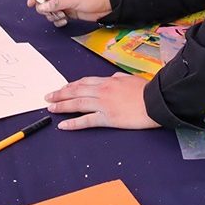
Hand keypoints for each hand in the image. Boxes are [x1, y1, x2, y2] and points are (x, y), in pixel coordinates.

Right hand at [26, 0, 111, 26]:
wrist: (107, 5)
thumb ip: (56, 3)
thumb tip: (41, 7)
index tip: (30, 4)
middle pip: (45, 0)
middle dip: (45, 8)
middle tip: (50, 12)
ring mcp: (66, 2)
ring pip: (51, 10)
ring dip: (52, 15)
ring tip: (61, 16)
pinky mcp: (70, 11)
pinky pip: (58, 16)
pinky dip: (58, 20)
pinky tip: (64, 20)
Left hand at [45, 73, 160, 129]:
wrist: (155, 101)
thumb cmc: (146, 90)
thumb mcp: (130, 79)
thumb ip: (118, 79)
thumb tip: (112, 79)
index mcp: (108, 81)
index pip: (84, 82)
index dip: (71, 85)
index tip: (63, 88)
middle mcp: (102, 91)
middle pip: (76, 91)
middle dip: (60, 94)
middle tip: (48, 96)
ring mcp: (103, 105)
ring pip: (77, 104)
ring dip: (62, 106)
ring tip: (50, 108)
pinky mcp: (107, 118)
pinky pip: (86, 121)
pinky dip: (73, 123)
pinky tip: (63, 125)